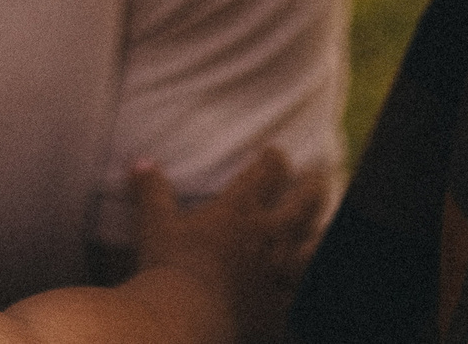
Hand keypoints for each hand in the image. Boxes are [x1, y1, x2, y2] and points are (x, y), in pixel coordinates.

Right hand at [136, 151, 322, 342]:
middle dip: (312, 187)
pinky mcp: (276, 306)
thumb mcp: (155, 223)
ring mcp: (276, 272)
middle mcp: (266, 236)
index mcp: (239, 210)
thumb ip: (152, 191)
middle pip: (302, 204)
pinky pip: (300, 295)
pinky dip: (307, 289)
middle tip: (319, 177)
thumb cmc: (169, 266)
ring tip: (327, 229)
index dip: (273, 160)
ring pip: (312, 247)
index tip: (276, 153)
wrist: (182, 315)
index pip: (266, 173)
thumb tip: (140, 163)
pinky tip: (309, 287)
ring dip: (320, 236)